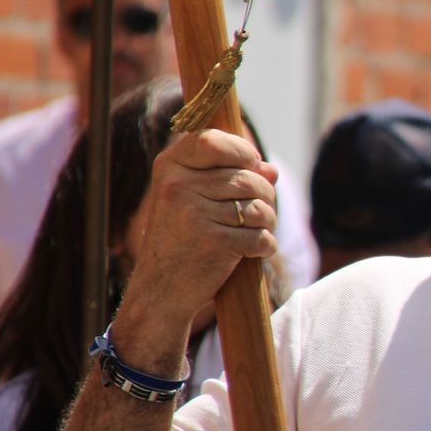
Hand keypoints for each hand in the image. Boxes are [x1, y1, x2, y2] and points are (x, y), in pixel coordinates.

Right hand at [118, 130, 278, 360]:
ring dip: (267, 222)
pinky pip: (262, 236)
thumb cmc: (182, 239)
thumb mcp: (193, 200)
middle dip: (264, 195)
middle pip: (248, 177)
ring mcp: (194, 214)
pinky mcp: (214, 243)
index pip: (214, 141)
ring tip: (253, 232)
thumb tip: (271, 170)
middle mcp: (178, 186)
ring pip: (260, 207)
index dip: (242, 151)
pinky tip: (251, 252)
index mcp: (170, 168)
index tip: (250, 165)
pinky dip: (265, 246)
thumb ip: (230, 177)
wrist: (160, 290)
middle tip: (255, 213)